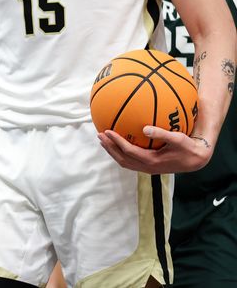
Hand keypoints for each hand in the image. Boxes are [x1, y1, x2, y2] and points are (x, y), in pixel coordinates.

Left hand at [98, 126, 212, 173]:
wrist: (196, 160)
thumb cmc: (188, 147)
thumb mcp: (178, 138)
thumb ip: (161, 133)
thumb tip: (145, 128)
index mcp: (152, 160)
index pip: (128, 151)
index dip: (116, 142)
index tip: (106, 131)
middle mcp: (147, 167)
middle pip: (122, 158)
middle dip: (109, 147)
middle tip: (99, 135)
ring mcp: (147, 168)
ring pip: (125, 162)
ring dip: (113, 151)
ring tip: (104, 141)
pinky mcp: (149, 167)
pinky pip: (130, 161)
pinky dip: (121, 153)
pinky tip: (118, 144)